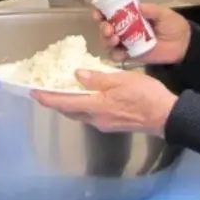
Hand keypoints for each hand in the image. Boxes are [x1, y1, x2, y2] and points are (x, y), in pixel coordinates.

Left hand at [33, 69, 178, 135]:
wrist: (166, 116)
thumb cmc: (146, 95)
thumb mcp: (122, 80)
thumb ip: (98, 79)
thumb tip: (77, 75)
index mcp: (97, 106)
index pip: (65, 103)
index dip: (48, 98)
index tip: (34, 93)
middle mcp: (96, 118)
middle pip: (70, 111)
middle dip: (56, 102)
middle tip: (45, 90)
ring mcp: (104, 124)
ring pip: (79, 114)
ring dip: (69, 104)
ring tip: (62, 91)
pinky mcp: (112, 124)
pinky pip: (90, 115)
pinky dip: (82, 105)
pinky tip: (85, 96)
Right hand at [95, 2, 189, 64]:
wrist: (183, 45)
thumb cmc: (173, 25)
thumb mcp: (164, 14)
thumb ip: (151, 10)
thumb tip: (137, 6)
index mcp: (131, 15)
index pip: (112, 11)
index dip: (102, 11)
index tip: (98, 13)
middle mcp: (125, 27)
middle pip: (106, 27)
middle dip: (103, 27)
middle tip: (108, 29)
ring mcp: (127, 42)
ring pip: (108, 41)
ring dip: (106, 40)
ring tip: (114, 39)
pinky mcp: (131, 55)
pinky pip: (117, 55)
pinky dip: (115, 54)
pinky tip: (120, 53)